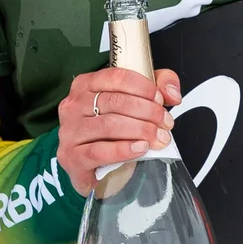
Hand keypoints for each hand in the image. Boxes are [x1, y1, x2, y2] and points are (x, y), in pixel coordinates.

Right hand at [55, 64, 183, 195]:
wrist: (90, 165)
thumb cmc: (109, 131)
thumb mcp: (131, 103)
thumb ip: (157, 87)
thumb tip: (172, 93)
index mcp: (85, 85)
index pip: (116, 77)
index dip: (143, 87)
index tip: (160, 100)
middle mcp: (73, 105)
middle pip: (115, 102)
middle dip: (148, 112)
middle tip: (166, 123)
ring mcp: (70, 131)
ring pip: (109, 125)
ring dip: (141, 131)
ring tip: (159, 138)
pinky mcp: (72, 156)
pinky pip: (100, 151)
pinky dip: (124, 149)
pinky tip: (141, 148)